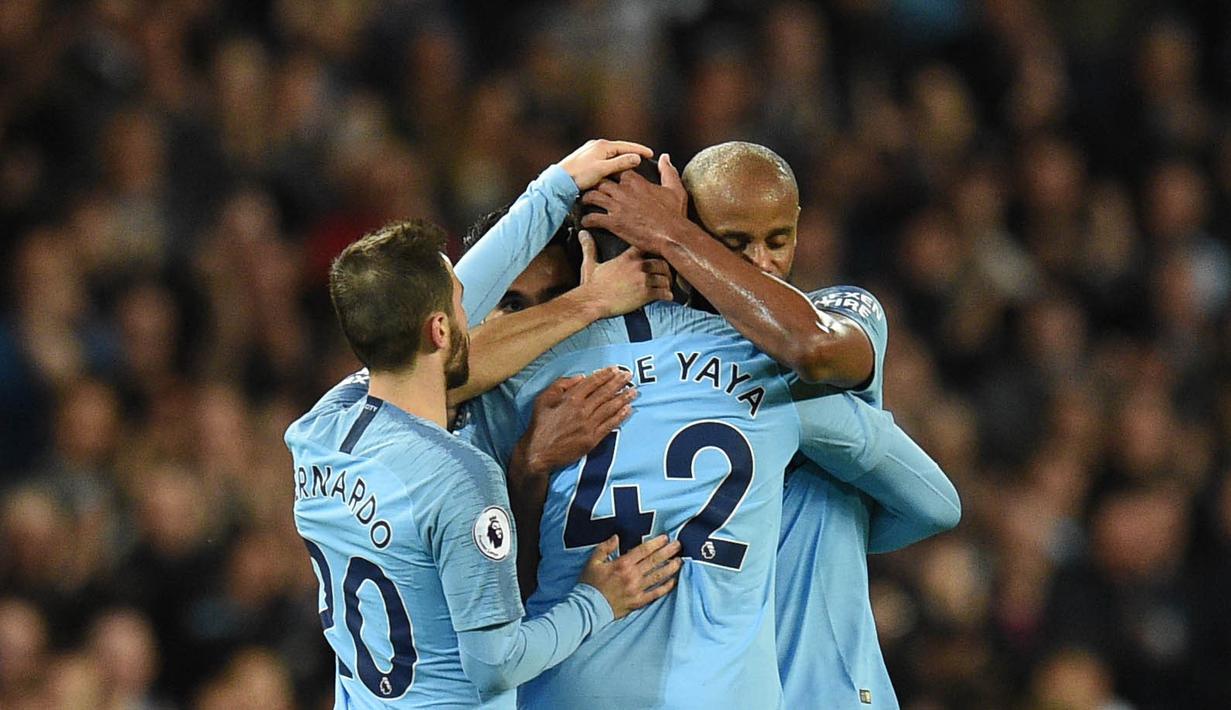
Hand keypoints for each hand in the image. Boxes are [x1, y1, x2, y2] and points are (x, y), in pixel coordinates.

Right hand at [512, 367, 635, 476]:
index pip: (592, 382)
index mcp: (570, 398)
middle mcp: (582, 410)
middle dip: (618, 383)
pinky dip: (620, 416)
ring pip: (610, 408)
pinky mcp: (592, 439)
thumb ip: (561, 385)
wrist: (538, 453)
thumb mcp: (543, 399)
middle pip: (604, 393)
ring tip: (633, 391)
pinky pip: (610, 425)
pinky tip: (627, 410)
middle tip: (629, 376)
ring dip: (623, 398)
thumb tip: (580, 378)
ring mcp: (588, 425)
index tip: (615, 369)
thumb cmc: (539, 426)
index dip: (605, 375)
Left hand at [558, 139, 653, 190]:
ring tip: (633, 164)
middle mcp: (596, 146)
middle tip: (644, 158)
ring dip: (623, 158)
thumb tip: (636, 158)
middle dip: (632, 153)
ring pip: (612, 154)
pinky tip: (616, 169)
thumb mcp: (602, 169)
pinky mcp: (586, 160)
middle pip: (619, 149)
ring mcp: (590, 152)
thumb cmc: (579, 176)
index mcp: (602, 146)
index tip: (651, 153)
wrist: (558, 182)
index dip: (639, 150)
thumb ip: (620, 163)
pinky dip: (614, 162)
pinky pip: (605, 159)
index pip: (626, 146)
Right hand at [575, 230, 672, 316]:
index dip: (653, 251)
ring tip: (666, 288)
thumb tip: (582, 233)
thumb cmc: (591, 285)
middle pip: (662, 262)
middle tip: (665, 276)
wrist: (591, 301)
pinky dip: (667, 296)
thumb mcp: (590, 263)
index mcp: (627, 257)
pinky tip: (666, 298)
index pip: (647, 247)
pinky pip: (664, 293)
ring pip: (665, 278)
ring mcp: (643, 280)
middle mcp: (638, 266)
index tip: (655, 256)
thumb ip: (589, 247)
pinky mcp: (645, 294)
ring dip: (667, 284)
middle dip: (665, 270)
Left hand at [579, 153, 690, 253]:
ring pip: (593, 196)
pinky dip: (587, 220)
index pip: (617, 169)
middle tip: (590, 187)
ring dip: (587, 199)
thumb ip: (668, 171)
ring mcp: (616, 206)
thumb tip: (665, 157)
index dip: (612, 171)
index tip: (609, 174)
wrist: (672, 235)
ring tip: (584, 201)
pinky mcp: (613, 223)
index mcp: (635, 181)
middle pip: (601, 181)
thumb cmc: (674, 213)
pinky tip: (586, 222)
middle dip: (595, 183)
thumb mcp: (674, 188)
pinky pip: (593, 218)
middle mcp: (623, 191)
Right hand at [580, 534, 681, 618]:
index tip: (666, 538)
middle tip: (679, 545)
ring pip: (658, 577)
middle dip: (668, 552)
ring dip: (670, 568)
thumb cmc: (589, 584)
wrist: (588, 608)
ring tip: (680, 561)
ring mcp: (637, 590)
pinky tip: (674, 581)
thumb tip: (616, 537)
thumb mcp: (593, 561)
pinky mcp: (638, 602)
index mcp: (622, 564)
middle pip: (654, 561)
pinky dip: (666, 587)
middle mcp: (632, 576)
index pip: (643, 551)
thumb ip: (605, 547)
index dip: (656, 543)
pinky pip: (655, 594)